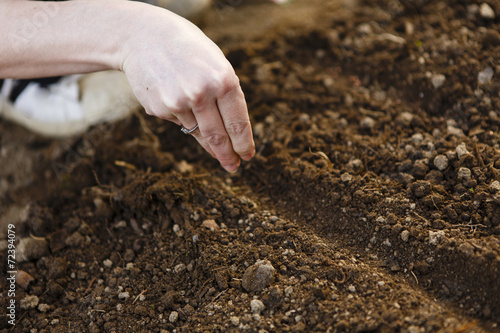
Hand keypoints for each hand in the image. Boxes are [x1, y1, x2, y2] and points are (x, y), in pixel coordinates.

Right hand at [120, 5, 254, 171]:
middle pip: (218, 137)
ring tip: (209, 136)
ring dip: (206, 138)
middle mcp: (201, 93)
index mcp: (223, 80)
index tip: (247, 156)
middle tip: (233, 167)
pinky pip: (179, 122)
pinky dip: (182, 115)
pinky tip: (175, 96)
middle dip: (227, 155)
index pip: (238, 123)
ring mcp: (178, 103)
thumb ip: (226, 96)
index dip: (243, 144)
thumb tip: (231, 135)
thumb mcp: (216, 66)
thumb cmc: (189, 52)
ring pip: (198, 132)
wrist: (143, 37)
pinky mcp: (159, 109)